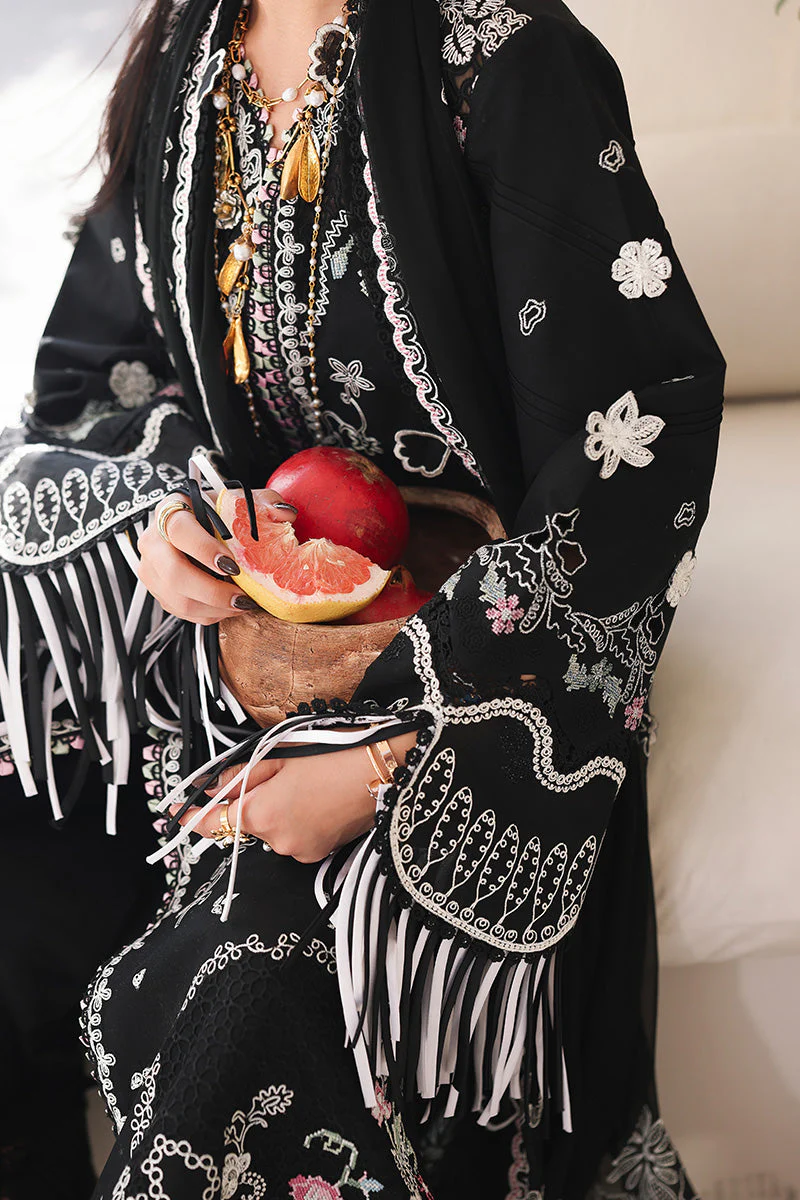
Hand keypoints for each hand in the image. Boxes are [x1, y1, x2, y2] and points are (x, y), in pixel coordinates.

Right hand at [137, 489, 296, 624]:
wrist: (196, 523)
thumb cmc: (216, 512)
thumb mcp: (240, 501)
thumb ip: (263, 503)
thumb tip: (284, 514)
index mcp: (171, 510)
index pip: (179, 529)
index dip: (204, 549)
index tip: (232, 565)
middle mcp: (153, 540)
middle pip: (174, 573)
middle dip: (212, 591)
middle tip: (241, 596)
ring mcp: (151, 569)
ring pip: (178, 599)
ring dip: (214, 608)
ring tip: (241, 604)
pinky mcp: (158, 591)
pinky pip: (182, 611)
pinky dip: (210, 614)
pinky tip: (229, 607)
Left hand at [174, 731, 417, 861]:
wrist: (388, 768)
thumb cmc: (335, 753)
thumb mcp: (282, 754)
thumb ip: (242, 774)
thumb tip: (214, 786)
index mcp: (261, 814)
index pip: (213, 821)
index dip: (192, 816)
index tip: (176, 812)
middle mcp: (277, 842)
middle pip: (248, 822)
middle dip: (253, 801)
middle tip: (277, 770)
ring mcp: (301, 851)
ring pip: (273, 829)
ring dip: (277, 810)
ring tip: (307, 781)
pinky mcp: (322, 853)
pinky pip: (296, 835)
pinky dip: (298, 819)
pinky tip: (319, 797)